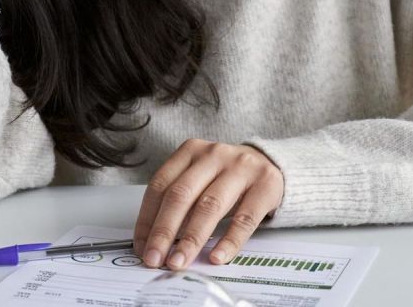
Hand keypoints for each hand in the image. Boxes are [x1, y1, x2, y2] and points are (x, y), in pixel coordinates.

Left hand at [133, 139, 283, 269]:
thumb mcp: (200, 178)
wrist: (270, 163)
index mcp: (190, 151)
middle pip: (181, 195)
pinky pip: (245, 218)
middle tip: (154, 259)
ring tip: (179, 262)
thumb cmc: (225, 177)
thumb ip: (179, 201)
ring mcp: (241, 168)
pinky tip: (217, 258)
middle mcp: (214, 155)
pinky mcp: (266, 185)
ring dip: (191, 239)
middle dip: (164, 231)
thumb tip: (154, 242)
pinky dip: (229, 241)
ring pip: (210, 206)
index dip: (147, 218)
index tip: (141, 247)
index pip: (160, 185)